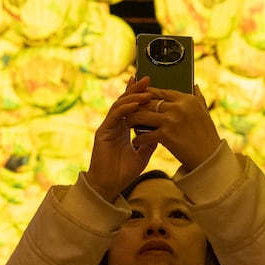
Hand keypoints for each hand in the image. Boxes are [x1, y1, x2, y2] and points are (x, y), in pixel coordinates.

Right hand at [82, 77, 157, 201]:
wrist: (109, 186)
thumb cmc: (123, 172)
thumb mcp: (143, 154)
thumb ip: (150, 140)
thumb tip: (162, 129)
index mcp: (123, 128)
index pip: (131, 106)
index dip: (139, 94)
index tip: (151, 84)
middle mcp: (115, 125)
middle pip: (125, 101)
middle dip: (136, 89)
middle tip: (147, 78)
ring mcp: (108, 127)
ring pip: (119, 105)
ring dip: (133, 96)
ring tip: (145, 90)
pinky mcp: (102, 132)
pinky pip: (114, 115)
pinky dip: (125, 108)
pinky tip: (134, 103)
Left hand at [131, 82, 220, 169]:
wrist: (209, 158)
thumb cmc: (207, 136)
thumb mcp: (205, 112)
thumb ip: (198, 97)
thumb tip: (194, 84)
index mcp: (187, 99)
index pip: (160, 91)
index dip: (146, 94)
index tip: (138, 97)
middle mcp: (178, 107)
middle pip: (148, 102)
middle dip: (136, 106)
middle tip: (128, 111)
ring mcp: (171, 120)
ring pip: (142, 115)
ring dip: (133, 120)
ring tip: (128, 124)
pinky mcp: (166, 135)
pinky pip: (145, 134)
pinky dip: (138, 139)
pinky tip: (136, 142)